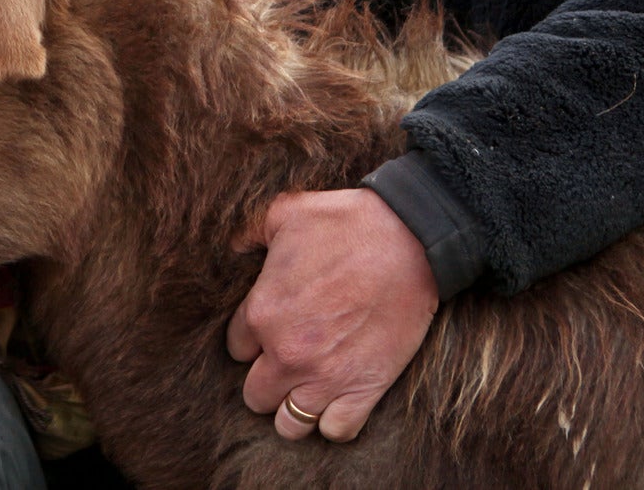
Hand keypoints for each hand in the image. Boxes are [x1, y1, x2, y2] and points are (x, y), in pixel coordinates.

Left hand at [227, 189, 436, 442]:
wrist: (408, 240)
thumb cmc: (345, 224)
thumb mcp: (285, 212)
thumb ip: (251, 232)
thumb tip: (234, 244)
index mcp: (261, 314)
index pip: (236, 349)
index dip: (250, 341)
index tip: (268, 333)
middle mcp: (286, 353)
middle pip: (255, 395)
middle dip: (266, 381)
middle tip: (286, 364)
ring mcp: (324, 377)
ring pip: (290, 424)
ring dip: (294, 410)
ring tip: (306, 391)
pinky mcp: (364, 390)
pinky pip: (337, 431)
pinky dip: (335, 422)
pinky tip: (338, 402)